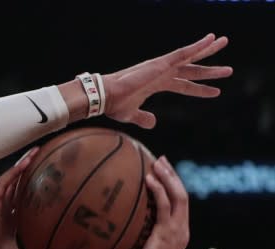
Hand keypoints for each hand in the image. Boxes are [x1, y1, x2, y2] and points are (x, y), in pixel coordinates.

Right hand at [0, 148, 58, 248]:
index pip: (30, 205)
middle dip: (35, 175)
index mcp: (13, 224)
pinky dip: (15, 170)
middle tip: (53, 162)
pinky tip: (28, 160)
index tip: (58, 187)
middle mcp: (7, 212)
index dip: (42, 195)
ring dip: (26, 165)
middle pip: (23, 188)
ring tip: (41, 151)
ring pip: (14, 180)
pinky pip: (4, 181)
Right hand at [102, 33, 232, 128]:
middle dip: (209, 70)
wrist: (106, 97)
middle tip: (227, 70)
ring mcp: (162, 67)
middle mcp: (162, 72)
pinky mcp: (160, 64)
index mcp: (157, 83)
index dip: (200, 89)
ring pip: (190, 57)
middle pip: (191, 69)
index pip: (184, 85)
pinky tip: (210, 39)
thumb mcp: (132, 114)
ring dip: (208, 50)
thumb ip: (144, 118)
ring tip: (224, 42)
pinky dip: (197, 46)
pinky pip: (182, 53)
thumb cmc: (114, 104)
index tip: (216, 92)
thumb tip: (153, 124)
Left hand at [131, 156, 189, 248]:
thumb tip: (118, 228)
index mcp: (179, 233)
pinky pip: (164, 206)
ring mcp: (177, 231)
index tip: (162, 173)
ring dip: (168, 177)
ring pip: (178, 196)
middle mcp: (182, 229)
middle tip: (161, 160)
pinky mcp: (167, 233)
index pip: (179, 204)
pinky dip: (158, 190)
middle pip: (182, 195)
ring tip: (156, 163)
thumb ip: (138, 238)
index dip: (172, 186)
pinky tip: (148, 179)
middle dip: (173, 175)